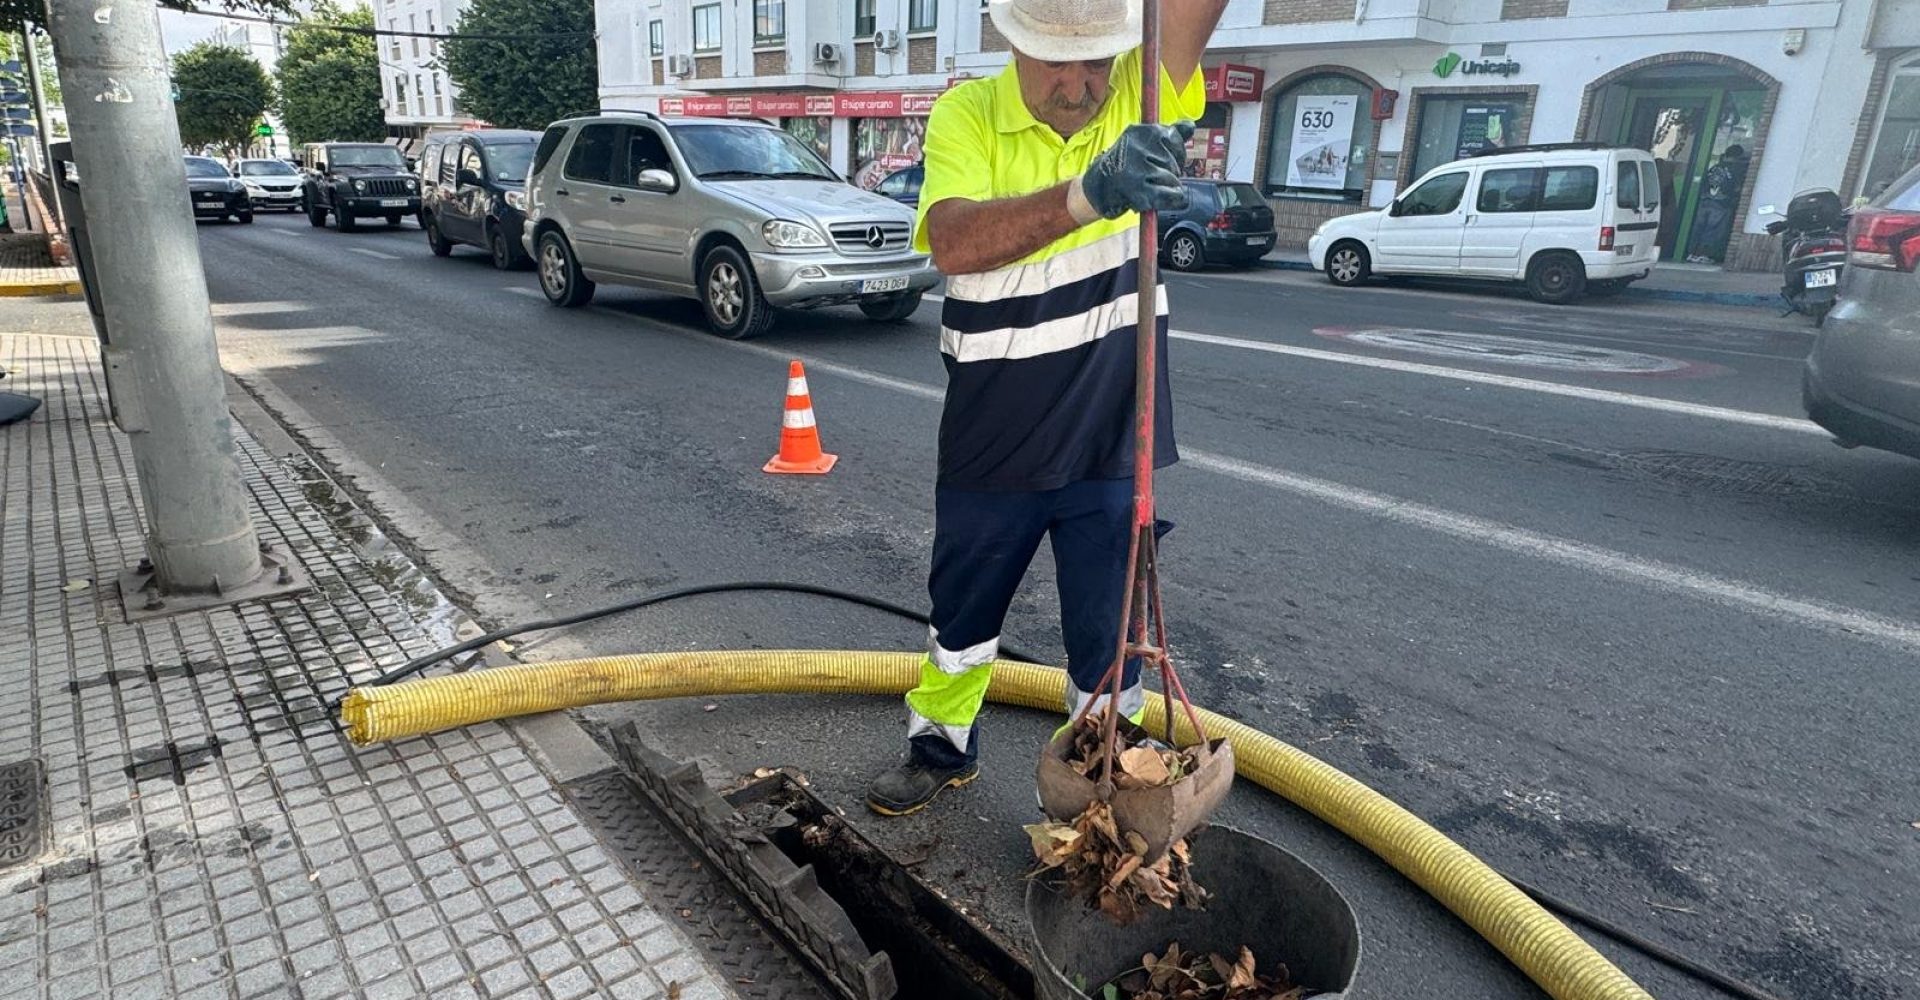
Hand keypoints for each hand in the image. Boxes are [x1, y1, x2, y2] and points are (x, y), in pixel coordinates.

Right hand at [1072, 121, 1195, 221]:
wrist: (1097, 187)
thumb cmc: (1125, 163)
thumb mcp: (1142, 142)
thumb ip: (1168, 133)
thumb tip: (1190, 125)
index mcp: (1139, 131)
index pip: (1174, 138)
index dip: (1174, 152)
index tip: (1161, 158)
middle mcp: (1137, 148)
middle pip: (1175, 162)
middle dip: (1170, 171)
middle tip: (1152, 174)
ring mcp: (1137, 169)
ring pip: (1173, 180)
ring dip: (1166, 186)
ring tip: (1148, 185)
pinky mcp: (1138, 191)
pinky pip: (1171, 195)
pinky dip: (1172, 199)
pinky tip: (1161, 198)